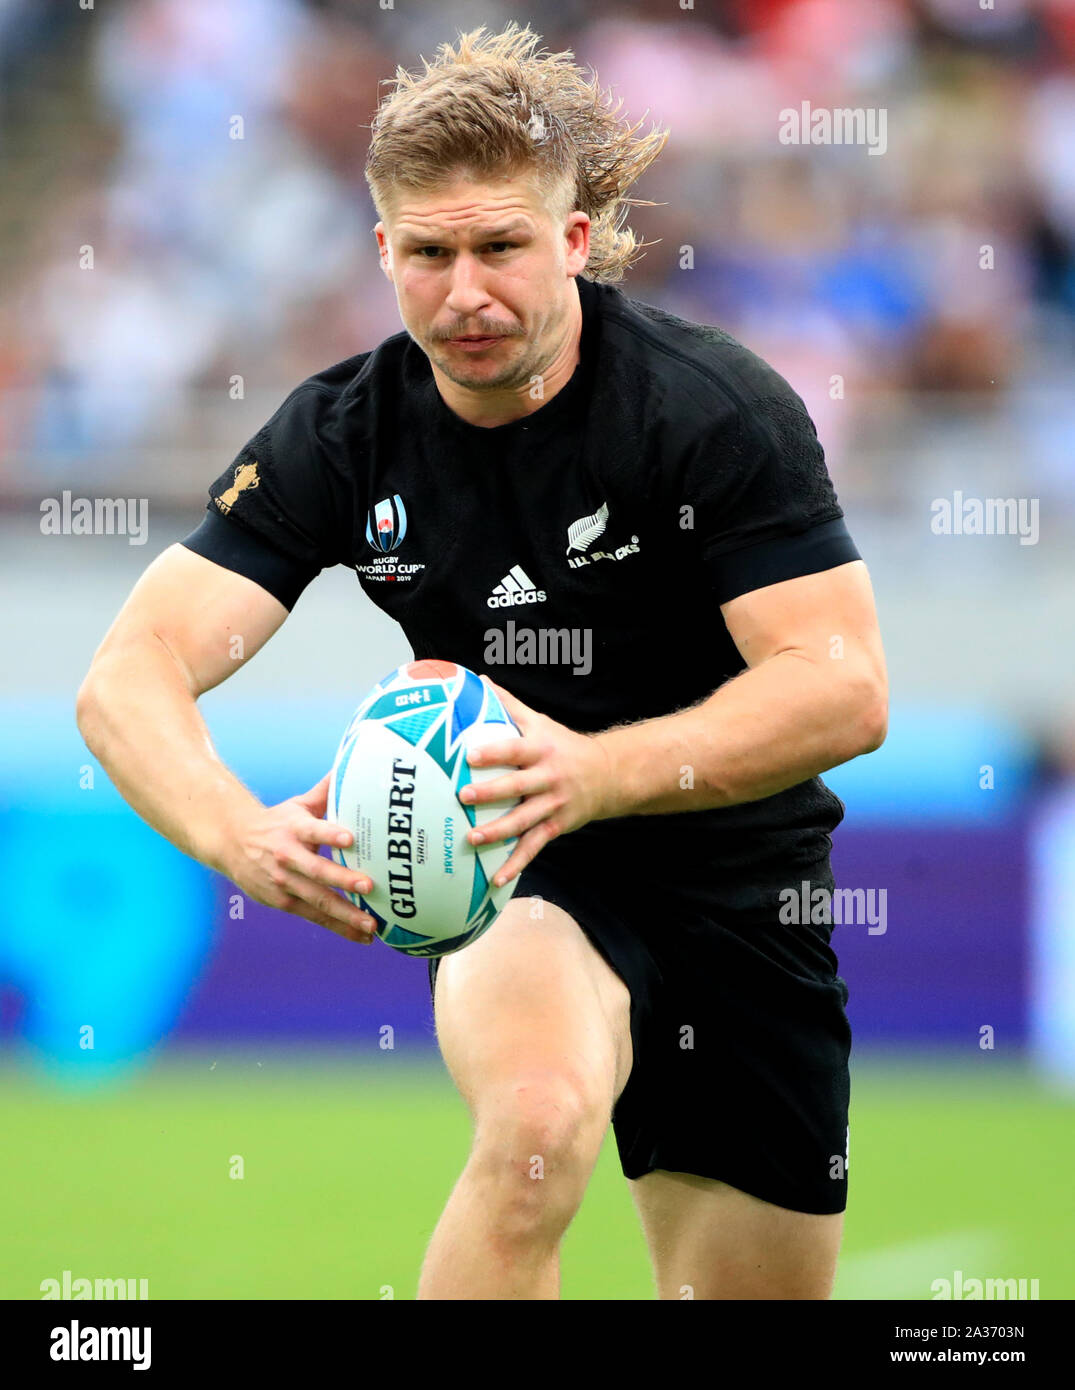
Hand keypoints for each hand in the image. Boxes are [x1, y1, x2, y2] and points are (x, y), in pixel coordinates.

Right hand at [221, 772, 378, 943]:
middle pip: (317, 871)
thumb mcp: (298, 805)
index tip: (351, 839)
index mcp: (294, 829)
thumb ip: (326, 791)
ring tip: (371, 925)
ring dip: (345, 914)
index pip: (314, 830)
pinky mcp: (283, 902)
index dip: (331, 835)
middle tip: (369, 886)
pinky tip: (362, 935)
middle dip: (343, 880)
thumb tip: (349, 766)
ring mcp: (284, 882)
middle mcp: (288, 857)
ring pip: (317, 900)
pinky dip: (338, 927)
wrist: (232, 843)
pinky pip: (314, 916)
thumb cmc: (276, 823)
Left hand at [459, 680, 614, 886]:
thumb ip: (509, 704)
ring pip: (524, 821)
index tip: (469, 754)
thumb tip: (477, 680)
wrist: (608, 775)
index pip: (515, 749)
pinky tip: (496, 878)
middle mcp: (548, 778)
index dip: (494, 751)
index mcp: (541, 750)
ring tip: (472, 839)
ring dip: (498, 831)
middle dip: (491, 792)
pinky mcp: (556, 826)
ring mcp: (553, 805)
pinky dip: (516, 863)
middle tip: (463, 795)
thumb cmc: (563, 745)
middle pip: (517, 787)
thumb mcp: (540, 722)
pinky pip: (534, 847)